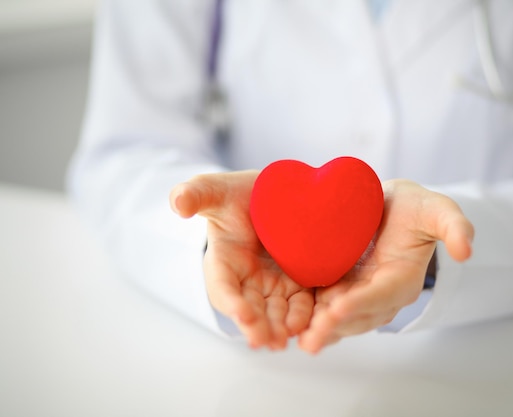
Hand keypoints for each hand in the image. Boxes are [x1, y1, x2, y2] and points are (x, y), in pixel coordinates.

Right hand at [170, 171, 314, 349]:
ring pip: (276, 312)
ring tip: (288, 339)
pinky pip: (301, 303)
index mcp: (222, 261)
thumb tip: (177, 204)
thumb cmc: (234, 194)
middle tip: (269, 341)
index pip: (223, 287)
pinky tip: (313, 326)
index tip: (242, 314)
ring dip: (281, 327)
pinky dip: (304, 315)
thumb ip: (195, 195)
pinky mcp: (296, 282)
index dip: (232, 302)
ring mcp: (272, 283)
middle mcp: (246, 279)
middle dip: (258, 326)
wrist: (269, 193)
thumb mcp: (214, 189)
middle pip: (250, 308)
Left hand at [298, 179, 473, 353]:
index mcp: (403, 279)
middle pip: (358, 315)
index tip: (338, 309)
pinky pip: (325, 308)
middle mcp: (381, 294)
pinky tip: (290, 325)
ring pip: (340, 318)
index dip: (362, 303)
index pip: (382, 295)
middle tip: (311, 337)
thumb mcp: (436, 209)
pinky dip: (310, 319)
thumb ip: (454, 225)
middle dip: (335, 327)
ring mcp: (359, 295)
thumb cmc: (415, 209)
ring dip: (320, 330)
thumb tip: (467, 251)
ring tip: (299, 339)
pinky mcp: (341, 290)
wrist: (389, 208)